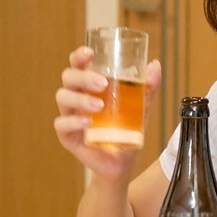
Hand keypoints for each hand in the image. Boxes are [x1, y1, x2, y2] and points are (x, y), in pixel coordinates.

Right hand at [54, 46, 161, 177]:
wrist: (122, 164)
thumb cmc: (126, 130)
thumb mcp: (140, 107)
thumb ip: (147, 88)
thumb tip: (155, 65)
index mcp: (90, 86)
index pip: (78, 65)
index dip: (79, 56)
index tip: (89, 52)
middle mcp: (76, 98)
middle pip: (68, 78)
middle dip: (82, 76)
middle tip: (102, 82)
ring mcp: (70, 116)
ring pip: (63, 98)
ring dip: (80, 98)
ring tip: (99, 105)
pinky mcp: (67, 136)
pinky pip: (62, 124)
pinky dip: (73, 121)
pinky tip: (86, 123)